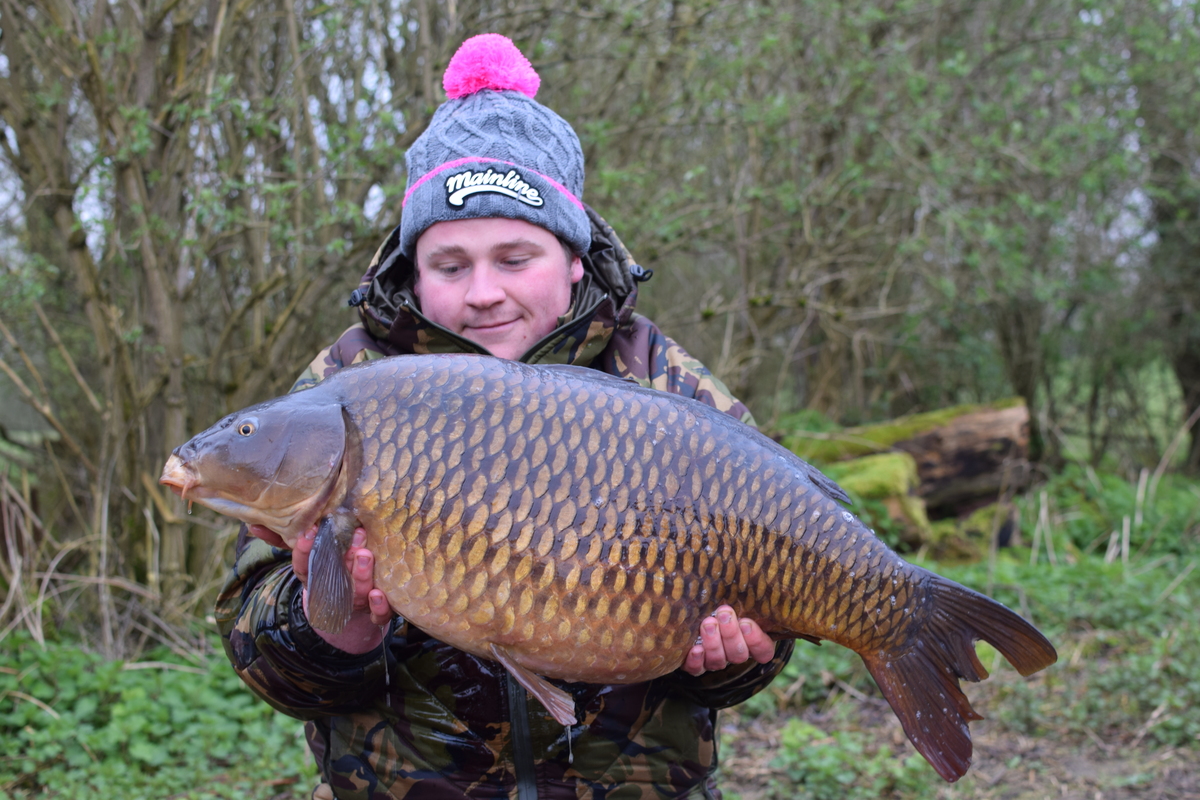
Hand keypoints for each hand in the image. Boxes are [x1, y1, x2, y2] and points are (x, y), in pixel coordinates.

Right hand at [248, 523, 392, 652]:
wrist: (346, 615)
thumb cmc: (326, 574)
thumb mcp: (306, 558)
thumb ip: (281, 541)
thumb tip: (253, 525)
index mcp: (314, 578)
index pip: (304, 565)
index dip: (304, 551)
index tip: (309, 532)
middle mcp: (334, 591)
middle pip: (334, 577)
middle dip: (342, 558)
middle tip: (353, 536)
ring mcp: (354, 604)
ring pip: (356, 593)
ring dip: (361, 575)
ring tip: (365, 555)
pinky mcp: (373, 614)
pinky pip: (377, 615)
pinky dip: (379, 608)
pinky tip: (380, 594)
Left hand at [681, 605, 774, 675]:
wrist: (697, 610)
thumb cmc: (724, 602)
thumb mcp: (738, 599)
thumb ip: (744, 597)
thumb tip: (745, 575)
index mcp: (753, 642)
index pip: (763, 650)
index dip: (756, 640)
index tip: (746, 622)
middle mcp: (735, 654)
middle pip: (739, 654)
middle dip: (731, 634)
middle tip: (724, 614)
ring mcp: (716, 661)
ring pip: (719, 661)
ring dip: (714, 643)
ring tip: (708, 623)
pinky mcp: (696, 665)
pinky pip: (697, 669)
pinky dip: (696, 661)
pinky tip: (695, 649)